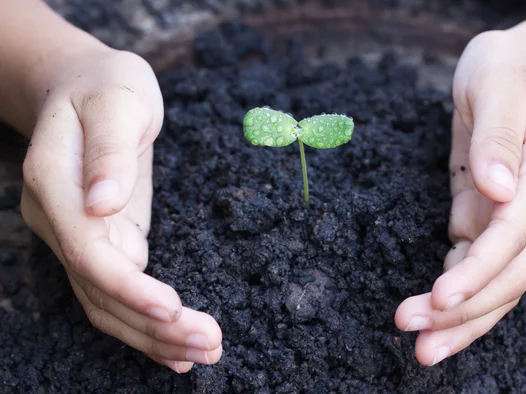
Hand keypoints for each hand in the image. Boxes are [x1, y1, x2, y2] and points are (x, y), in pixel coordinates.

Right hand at [20, 46, 221, 372]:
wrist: (87, 88)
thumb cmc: (105, 86)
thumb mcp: (118, 99)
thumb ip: (109, 150)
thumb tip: (102, 203)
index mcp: (55, 183)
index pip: (86, 250)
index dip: (126, 286)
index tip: (171, 309)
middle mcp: (60, 220)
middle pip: (99, 290)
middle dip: (153, 325)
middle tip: (209, 344)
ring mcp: (79, 236)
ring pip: (108, 303)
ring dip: (154, 336)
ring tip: (205, 353)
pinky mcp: (105, 242)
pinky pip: (120, 293)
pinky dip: (146, 324)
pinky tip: (176, 346)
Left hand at [395, 30, 525, 364]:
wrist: (520, 70)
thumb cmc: (510, 69)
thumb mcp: (498, 83)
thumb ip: (500, 135)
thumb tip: (496, 190)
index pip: (514, 234)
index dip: (480, 271)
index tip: (441, 298)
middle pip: (508, 273)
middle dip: (465, 313)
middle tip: (416, 341)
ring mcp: (514, 216)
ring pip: (494, 281)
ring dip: (460, 318)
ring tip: (420, 346)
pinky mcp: (488, 217)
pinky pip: (475, 264)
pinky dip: (454, 293)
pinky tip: (430, 312)